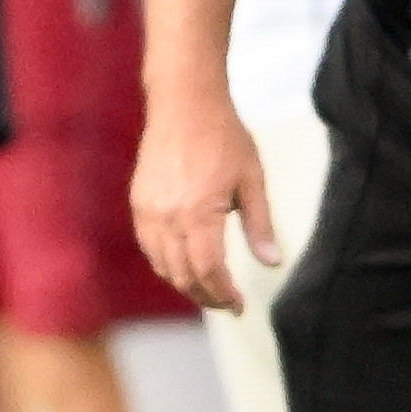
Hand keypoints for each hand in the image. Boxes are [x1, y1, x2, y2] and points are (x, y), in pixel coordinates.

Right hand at [131, 88, 277, 313]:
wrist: (184, 104)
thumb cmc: (223, 137)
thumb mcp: (252, 180)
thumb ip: (260, 225)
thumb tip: (272, 262)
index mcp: (198, 213)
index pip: (208, 270)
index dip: (223, 294)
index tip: (239, 306)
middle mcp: (167, 217)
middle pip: (182, 274)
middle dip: (205, 295)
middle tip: (226, 305)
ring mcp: (148, 211)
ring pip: (162, 264)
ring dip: (184, 283)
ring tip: (207, 290)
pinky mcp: (139, 203)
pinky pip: (149, 247)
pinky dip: (166, 264)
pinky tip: (184, 265)